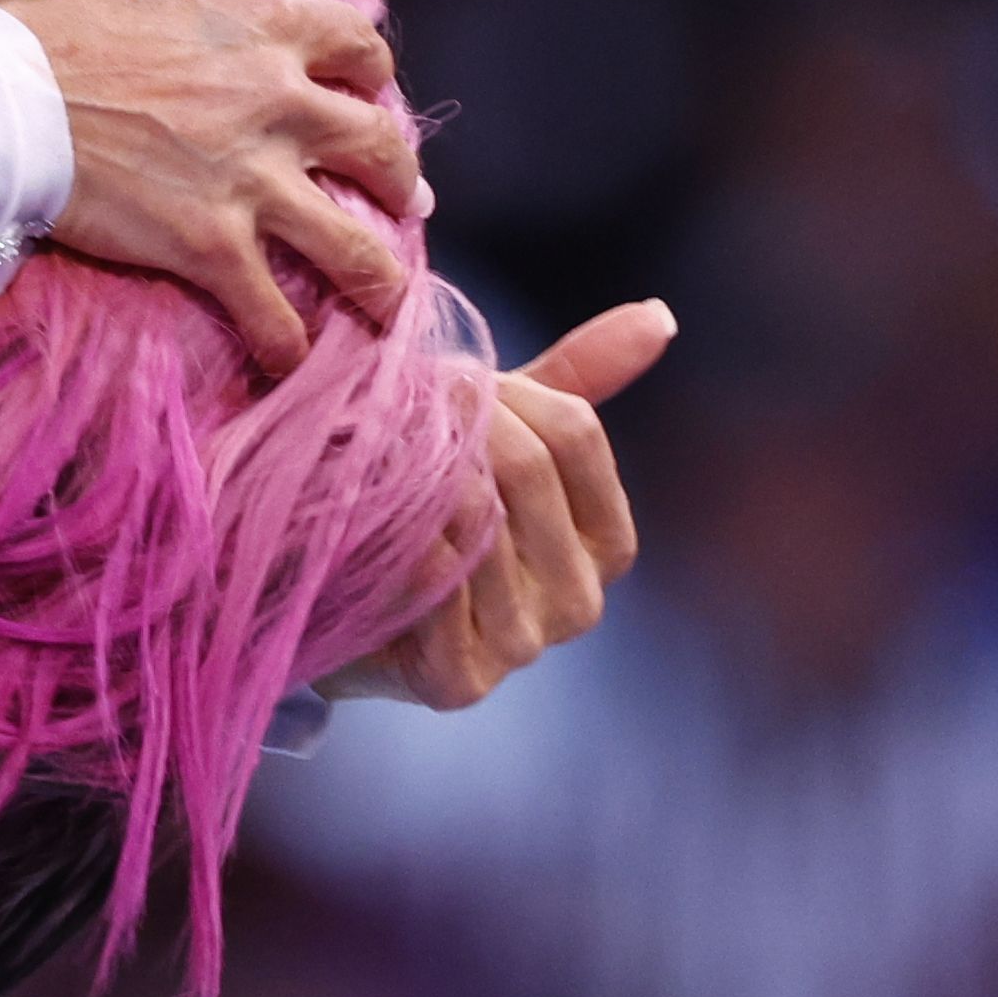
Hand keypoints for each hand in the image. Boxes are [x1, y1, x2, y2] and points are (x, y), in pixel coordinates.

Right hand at [0, 0, 426, 370]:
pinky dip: (288, 340)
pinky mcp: (210, 245)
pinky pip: (274, 308)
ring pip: (352, 241)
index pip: (360, 48)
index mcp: (266, 25)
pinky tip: (290, 359)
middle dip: (399, 180)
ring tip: (382, 303)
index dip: (370, 75)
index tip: (366, 95)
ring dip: (376, 276)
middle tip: (404, 203)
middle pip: (380, 146)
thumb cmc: (48, 5)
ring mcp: (250, 179)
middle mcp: (278, 103)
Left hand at [352, 302, 671, 712]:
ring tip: (373, 442)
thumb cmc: (432, 507)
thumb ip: (578, 380)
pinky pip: (433, 576)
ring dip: (415, 465)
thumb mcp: (504, 437)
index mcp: (607, 543)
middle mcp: (580, 604)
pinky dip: (394, 528)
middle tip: (399, 401)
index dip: (506, 393)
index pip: (576, 432)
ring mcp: (524, 646)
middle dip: (456, 420)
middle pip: (527, 469)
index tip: (449, 383)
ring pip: (477, 517)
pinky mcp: (460, 681)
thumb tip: (661, 315)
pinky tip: (364, 508)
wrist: (336, 600)